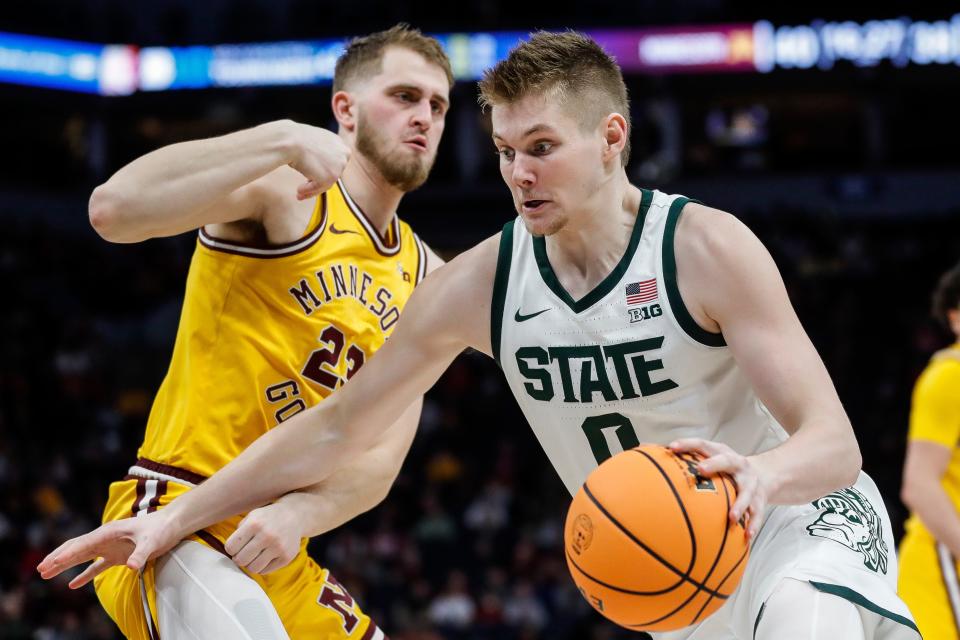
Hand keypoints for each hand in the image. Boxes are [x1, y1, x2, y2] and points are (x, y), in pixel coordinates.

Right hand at [37, 510, 180, 587]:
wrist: (173, 524)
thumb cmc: (162, 529)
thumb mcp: (153, 542)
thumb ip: (141, 554)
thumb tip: (132, 567)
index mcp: (109, 532)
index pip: (82, 544)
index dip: (66, 555)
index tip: (50, 564)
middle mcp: (106, 538)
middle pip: (76, 548)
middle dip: (58, 558)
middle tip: (40, 569)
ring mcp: (111, 547)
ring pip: (82, 556)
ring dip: (65, 565)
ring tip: (46, 574)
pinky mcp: (118, 555)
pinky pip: (96, 566)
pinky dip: (84, 574)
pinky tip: (73, 584)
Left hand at [225, 502, 302, 574]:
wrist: (295, 516)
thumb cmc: (267, 518)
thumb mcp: (252, 516)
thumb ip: (239, 532)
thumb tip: (230, 553)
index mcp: (254, 523)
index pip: (231, 547)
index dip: (231, 548)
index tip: (236, 546)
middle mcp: (267, 535)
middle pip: (241, 560)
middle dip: (239, 558)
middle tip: (244, 553)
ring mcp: (278, 547)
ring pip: (253, 568)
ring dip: (250, 564)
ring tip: (254, 556)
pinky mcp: (286, 557)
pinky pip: (265, 570)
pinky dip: (262, 566)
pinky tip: (265, 556)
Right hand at [281, 121, 350, 200]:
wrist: (289, 140)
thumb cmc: (296, 139)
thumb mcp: (314, 142)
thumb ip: (321, 153)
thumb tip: (320, 167)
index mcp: (339, 143)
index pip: (335, 162)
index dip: (324, 170)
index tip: (314, 175)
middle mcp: (343, 153)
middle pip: (333, 173)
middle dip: (319, 180)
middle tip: (306, 186)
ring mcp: (339, 165)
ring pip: (326, 182)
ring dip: (313, 188)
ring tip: (300, 192)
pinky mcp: (331, 176)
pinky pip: (319, 187)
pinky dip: (308, 190)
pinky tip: (299, 191)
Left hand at [668, 438, 770, 539]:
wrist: (765, 475)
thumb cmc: (725, 469)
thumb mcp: (710, 460)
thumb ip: (684, 460)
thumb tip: (644, 452)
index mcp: (721, 452)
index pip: (703, 445)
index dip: (688, 444)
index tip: (672, 447)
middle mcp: (738, 465)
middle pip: (727, 461)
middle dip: (714, 464)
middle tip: (700, 469)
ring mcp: (750, 482)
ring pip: (746, 492)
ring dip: (740, 504)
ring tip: (731, 517)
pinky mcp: (760, 500)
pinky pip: (757, 513)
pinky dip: (753, 525)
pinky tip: (746, 536)